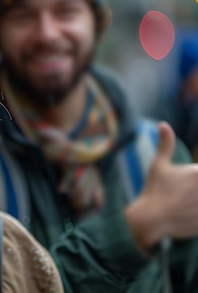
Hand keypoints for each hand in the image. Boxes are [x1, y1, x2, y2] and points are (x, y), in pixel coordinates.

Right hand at [126, 121, 197, 251]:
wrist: (150, 220)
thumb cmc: (154, 190)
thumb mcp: (158, 165)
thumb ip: (165, 144)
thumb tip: (163, 124)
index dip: (194, 179)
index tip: (186, 184)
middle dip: (195, 190)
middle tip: (183, 194)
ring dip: (197, 201)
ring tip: (188, 204)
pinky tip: (190, 215)